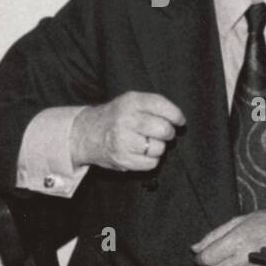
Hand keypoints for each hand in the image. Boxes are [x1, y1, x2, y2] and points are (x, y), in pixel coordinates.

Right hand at [70, 91, 185, 171]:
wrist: (86, 133)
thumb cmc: (117, 117)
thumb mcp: (131, 102)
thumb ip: (154, 105)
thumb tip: (179, 119)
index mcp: (130, 102)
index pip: (161, 105)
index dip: (176, 115)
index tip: (179, 121)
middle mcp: (125, 120)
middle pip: (164, 129)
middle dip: (168, 133)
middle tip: (162, 133)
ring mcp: (122, 141)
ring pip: (159, 148)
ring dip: (158, 147)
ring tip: (146, 142)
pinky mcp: (123, 159)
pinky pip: (152, 163)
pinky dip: (151, 159)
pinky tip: (140, 152)